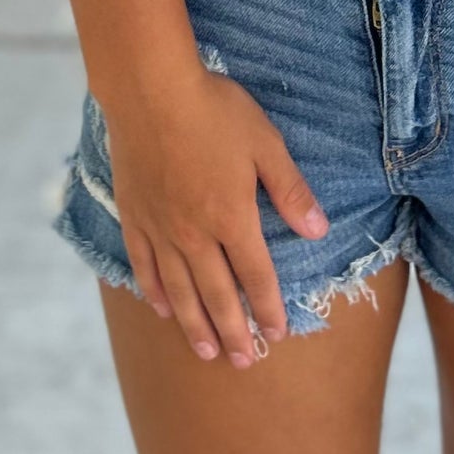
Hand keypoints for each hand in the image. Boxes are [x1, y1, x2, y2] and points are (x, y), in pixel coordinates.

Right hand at [99, 50, 329, 367]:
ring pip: (180, 290)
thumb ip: (290, 190)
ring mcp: (160, 229)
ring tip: (207, 351)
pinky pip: (144, 266)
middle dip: (234, 331)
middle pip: (217, 294)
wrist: (151, 91)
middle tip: (243, 362)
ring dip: (195, 324)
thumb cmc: (215, 111)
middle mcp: (195, 234)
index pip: (256, 275)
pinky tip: (162, 309)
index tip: (277, 334)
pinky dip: (154, 292)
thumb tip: (319, 230)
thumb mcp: (265, 143)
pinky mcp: (134, 216)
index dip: (268, 308)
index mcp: (232, 218)